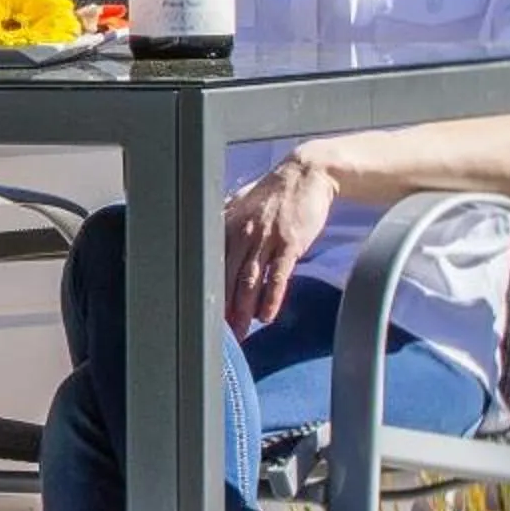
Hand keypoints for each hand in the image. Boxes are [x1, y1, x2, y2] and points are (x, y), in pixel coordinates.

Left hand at [223, 154, 336, 332]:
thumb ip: (224, 223)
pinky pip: (278, 276)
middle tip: (220, 335)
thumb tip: (207, 238)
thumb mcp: (241, 203)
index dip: (207, 291)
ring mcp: (267, 239)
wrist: (307, 175)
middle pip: (228, 278)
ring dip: (244, 309)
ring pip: (250, 281)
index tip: (203, 313)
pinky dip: (271, 298)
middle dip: (222, 309)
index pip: (211, 265)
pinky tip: (267, 316)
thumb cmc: (274, 193)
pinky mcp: (290, 244)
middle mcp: (243, 234)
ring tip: (241, 332)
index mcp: (228, 226)